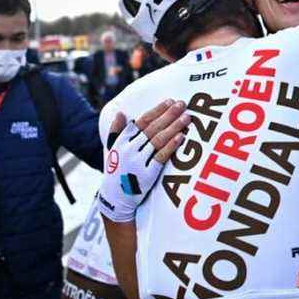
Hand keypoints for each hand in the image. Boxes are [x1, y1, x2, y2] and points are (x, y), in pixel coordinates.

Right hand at [98, 100, 189, 221]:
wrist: (115, 197)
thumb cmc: (116, 170)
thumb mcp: (112, 150)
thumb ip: (116, 131)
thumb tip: (120, 113)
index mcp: (123, 140)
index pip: (143, 120)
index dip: (157, 110)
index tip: (170, 101)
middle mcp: (130, 148)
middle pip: (153, 128)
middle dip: (168, 114)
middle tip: (182, 104)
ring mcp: (139, 160)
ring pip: (158, 139)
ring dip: (173, 126)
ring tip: (187, 117)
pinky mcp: (147, 173)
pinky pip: (161, 156)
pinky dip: (171, 145)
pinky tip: (181, 136)